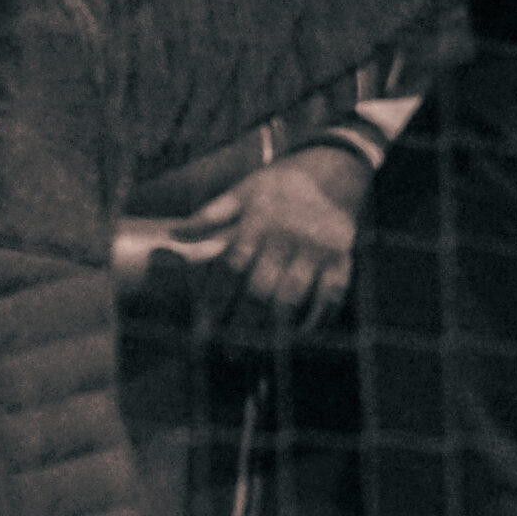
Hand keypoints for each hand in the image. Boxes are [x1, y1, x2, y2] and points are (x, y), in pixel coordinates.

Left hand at [171, 145, 372, 330]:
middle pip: (260, 289)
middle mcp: (287, 236)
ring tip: (260, 346)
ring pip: (292, 299)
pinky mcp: (341, 259)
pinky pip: (329, 298)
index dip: (217, 297)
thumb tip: (175, 235)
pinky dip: (315, 320)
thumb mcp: (244, 191)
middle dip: (243, 322)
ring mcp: (316, 250)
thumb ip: (211, 216)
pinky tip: (299, 333)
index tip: (206, 322)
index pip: (232, 266)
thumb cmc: (279, 186)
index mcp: (259, 220)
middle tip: (232, 346)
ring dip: (274, 328)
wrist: (333, 168)